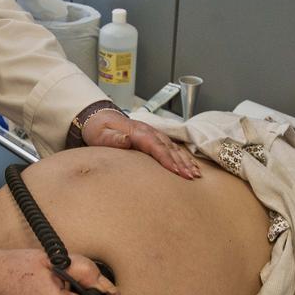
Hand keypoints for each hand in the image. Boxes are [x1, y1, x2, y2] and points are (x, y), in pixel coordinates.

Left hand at [82, 110, 201, 178]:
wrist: (99, 118)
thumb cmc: (99, 130)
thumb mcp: (100, 135)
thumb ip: (113, 139)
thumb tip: (126, 139)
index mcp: (137, 132)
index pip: (156, 146)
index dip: (167, 159)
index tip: (177, 171)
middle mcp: (148, 132)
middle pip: (169, 148)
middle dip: (182, 162)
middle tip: (191, 177)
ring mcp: (153, 134)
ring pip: (173, 147)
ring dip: (185, 160)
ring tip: (195, 174)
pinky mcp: (154, 138)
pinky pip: (171, 147)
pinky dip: (182, 157)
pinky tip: (190, 165)